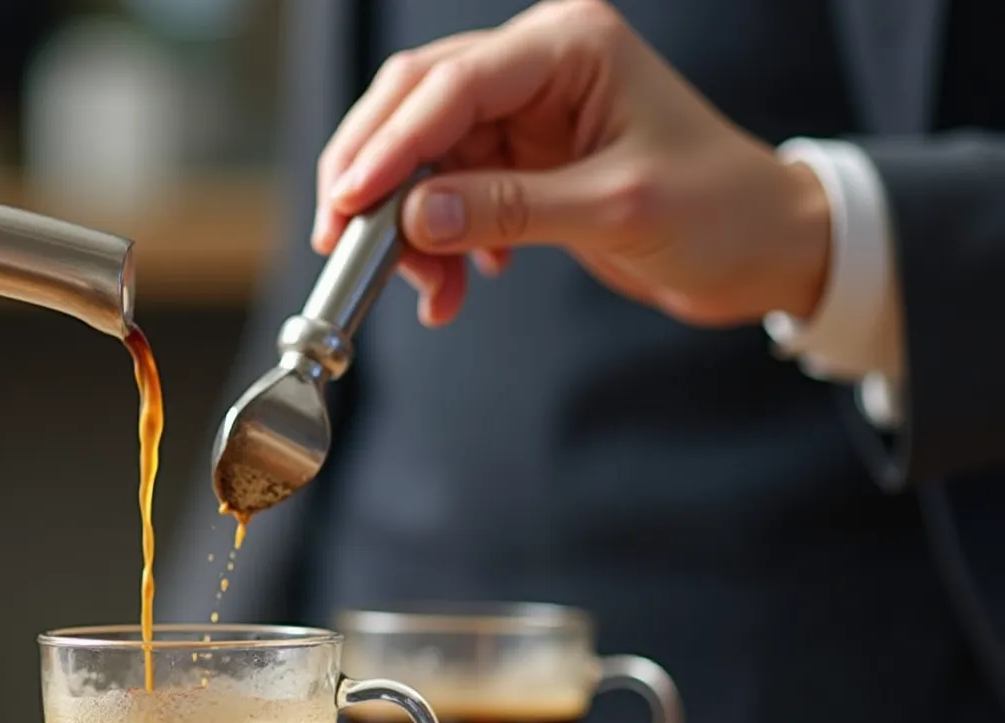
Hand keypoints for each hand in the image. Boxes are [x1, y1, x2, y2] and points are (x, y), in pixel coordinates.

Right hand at [315, 0, 829, 328]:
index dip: (388, 146)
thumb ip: (509, 209)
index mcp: (569, 45)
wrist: (766, 248)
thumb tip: (415, 219)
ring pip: (424, 157)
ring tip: (427, 291)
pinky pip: (448, 193)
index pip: (450, 85)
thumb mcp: (615, 210)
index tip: (348, 204)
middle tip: (341, 239)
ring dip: (409, 229)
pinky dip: (438, 243)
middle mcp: (538, 65)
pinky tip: (457, 285)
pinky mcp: (520, 159)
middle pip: (415, 104)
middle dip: (374, 177)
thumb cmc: (721, 210)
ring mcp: (525, 112)